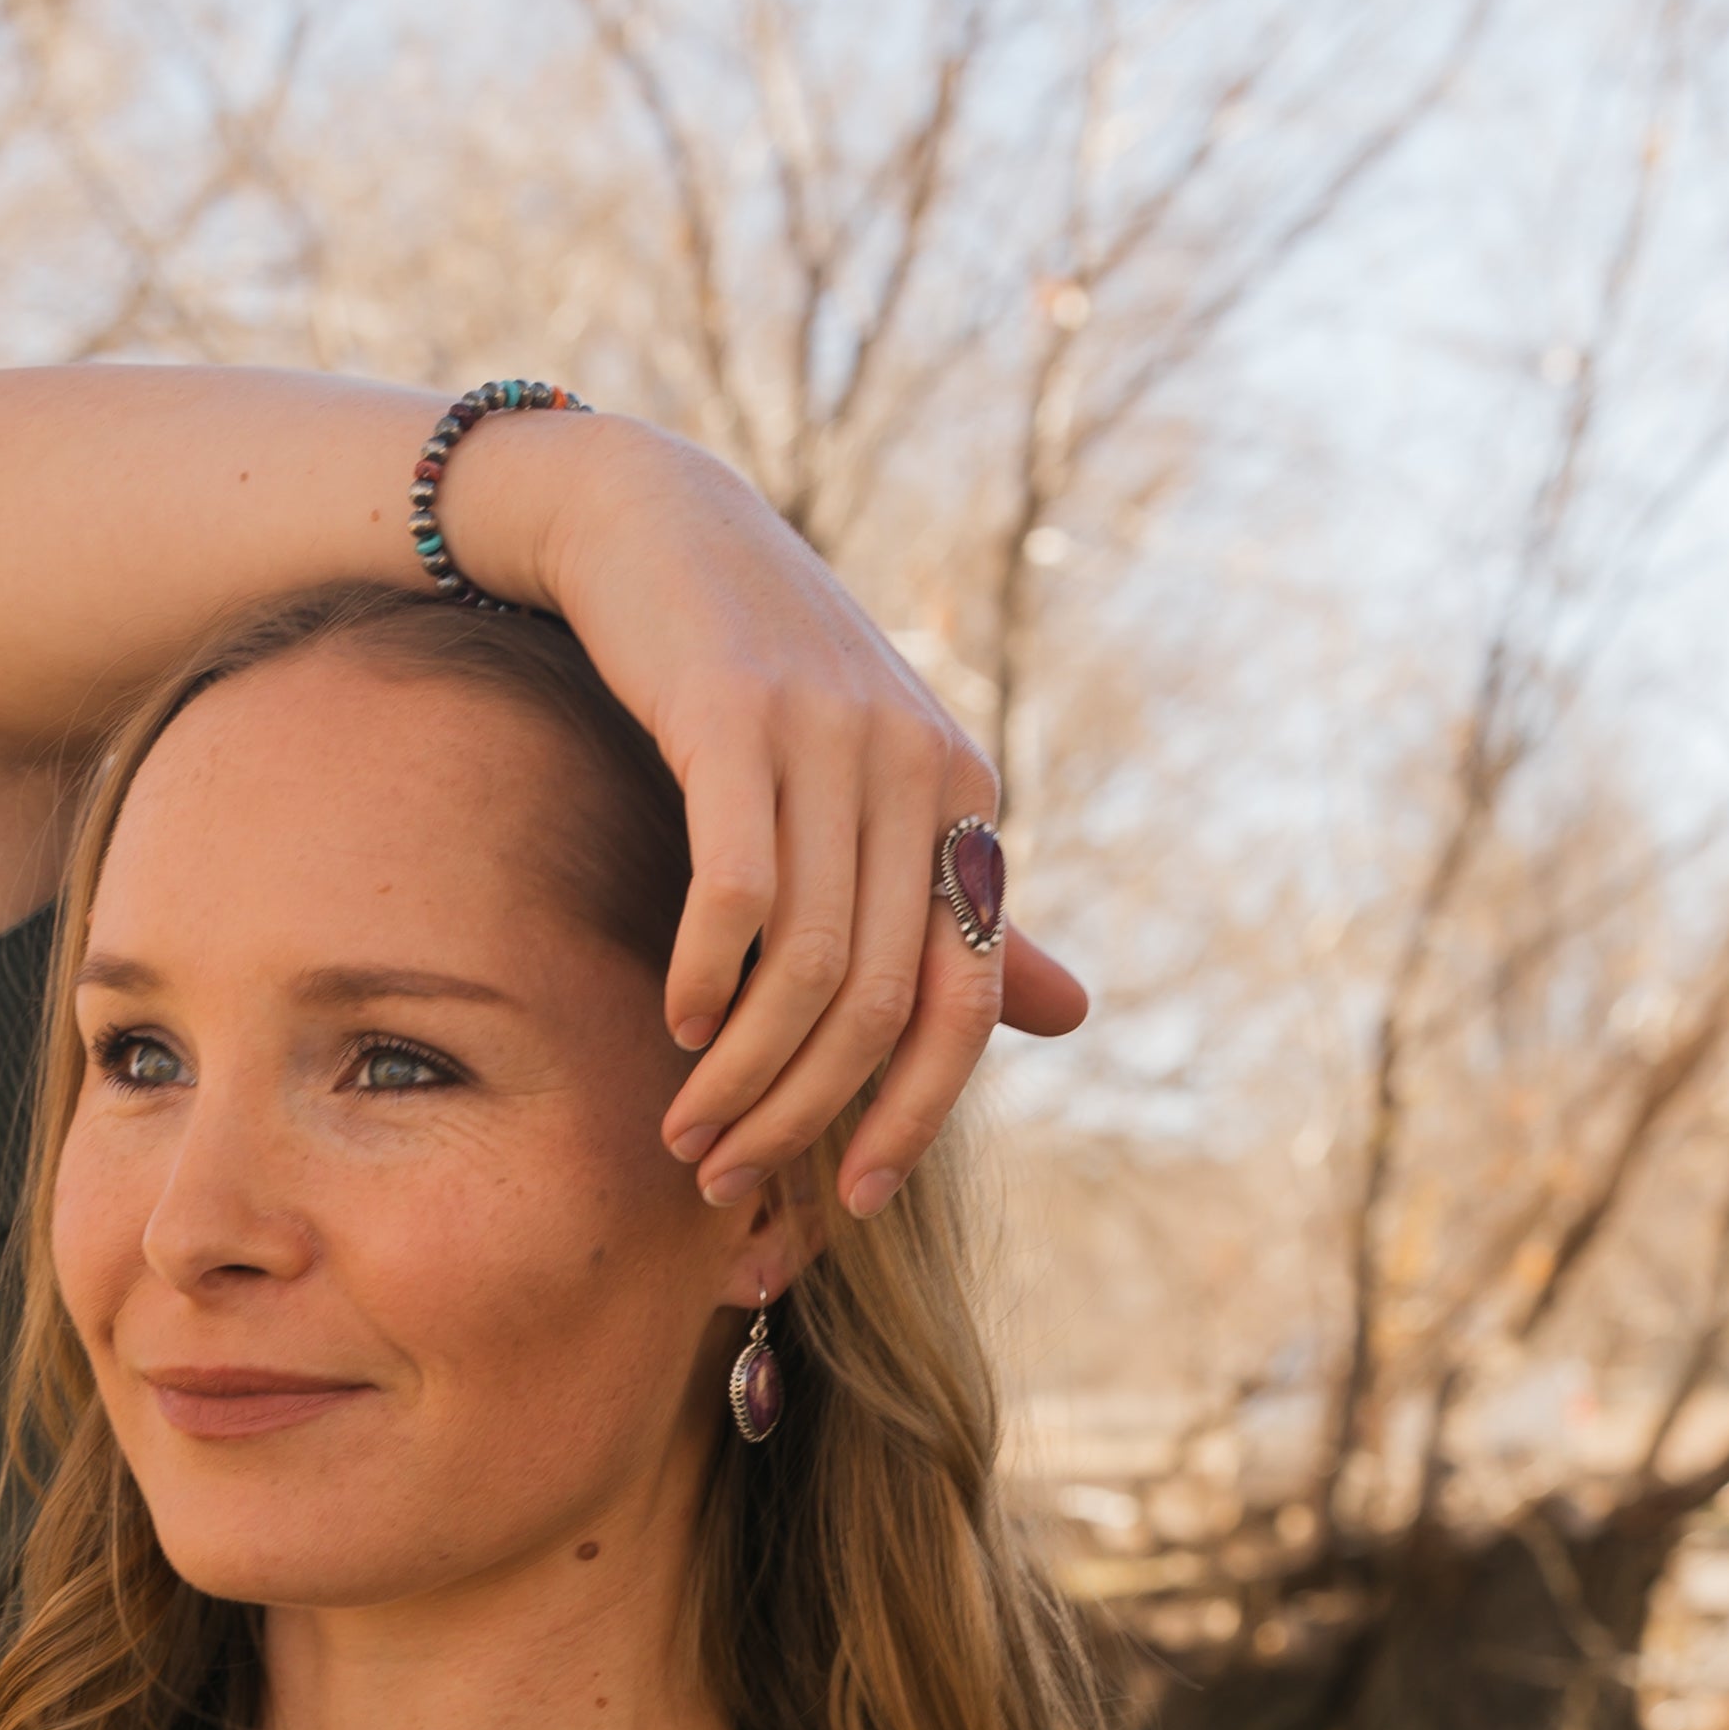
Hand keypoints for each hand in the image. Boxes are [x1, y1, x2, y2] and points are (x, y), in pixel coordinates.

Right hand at [533, 418, 1088, 1221]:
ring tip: (686, 1131)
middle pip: (879, 1004)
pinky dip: (705, 982)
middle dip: (804, 1119)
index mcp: (965, 797)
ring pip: (807, 967)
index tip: (854, 1201)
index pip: (965, 1003)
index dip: (915, 1118)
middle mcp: (915, 767)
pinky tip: (676, 1024)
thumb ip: (962, 907)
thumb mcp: (879, 789)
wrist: (658, 527)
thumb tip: (1070, 1017)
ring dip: (741, 1077)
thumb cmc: (764, 677)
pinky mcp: (732, 715)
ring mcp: (829, 737)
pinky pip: (736, 894)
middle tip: (726, 1178)